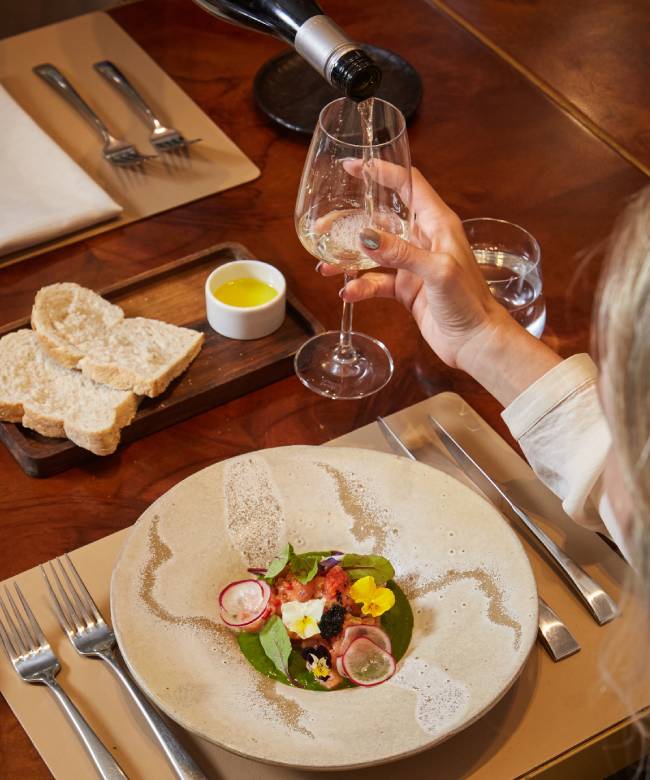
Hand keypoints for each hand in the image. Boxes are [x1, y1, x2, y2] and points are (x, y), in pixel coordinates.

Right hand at [319, 162, 561, 403]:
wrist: (475, 341)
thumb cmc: (468, 302)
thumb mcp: (437, 271)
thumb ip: (402, 253)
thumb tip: (365, 237)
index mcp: (438, 224)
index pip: (408, 186)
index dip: (382, 172)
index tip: (354, 166)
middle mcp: (424, 239)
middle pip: (382, 219)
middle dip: (352, 222)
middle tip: (324, 224)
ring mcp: (413, 265)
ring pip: (374, 253)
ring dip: (350, 259)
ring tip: (326, 265)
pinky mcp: (406, 289)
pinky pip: (376, 281)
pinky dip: (361, 286)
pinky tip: (347, 293)